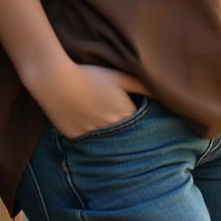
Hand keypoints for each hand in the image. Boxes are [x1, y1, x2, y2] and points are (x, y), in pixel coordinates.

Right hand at [28, 60, 152, 139]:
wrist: (57, 81)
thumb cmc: (91, 75)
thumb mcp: (119, 77)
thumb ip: (142, 86)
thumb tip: (162, 95)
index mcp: (125, 116)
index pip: (141, 128)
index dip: (142, 125)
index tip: (142, 122)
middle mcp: (112, 131)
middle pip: (126, 138)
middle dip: (128, 135)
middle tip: (127, 131)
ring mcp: (93, 137)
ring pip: (109, 144)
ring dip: (111, 139)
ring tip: (106, 128)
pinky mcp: (77, 139)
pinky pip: (90, 144)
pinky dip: (93, 139)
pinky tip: (90, 129)